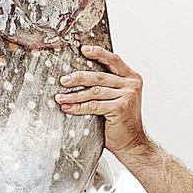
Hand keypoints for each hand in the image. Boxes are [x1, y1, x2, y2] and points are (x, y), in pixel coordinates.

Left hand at [54, 44, 151, 159]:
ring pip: (94, 91)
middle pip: (100, 76)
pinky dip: (78, 107)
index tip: (83, 49)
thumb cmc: (120, 121)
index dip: (98, 53)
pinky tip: (67, 108)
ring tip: (59, 97)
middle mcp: (131, 84)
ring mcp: (127, 96)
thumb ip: (107, 86)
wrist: (132, 143)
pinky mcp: (120, 108)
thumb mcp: (117, 98)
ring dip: (74, 95)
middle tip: (63, 80)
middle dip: (78, 77)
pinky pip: (93, 105)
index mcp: (132, 78)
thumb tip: (79, 76)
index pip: (113, 60)